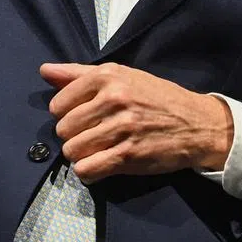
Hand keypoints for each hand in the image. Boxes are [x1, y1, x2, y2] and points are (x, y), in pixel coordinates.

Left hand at [42, 62, 232, 183]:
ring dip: (79, 154)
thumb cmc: (155, 96)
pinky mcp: (129, 156)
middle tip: (89, 134)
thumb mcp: (120, 75)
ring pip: (73, 150)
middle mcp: (113, 100)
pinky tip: (98, 164)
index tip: (78, 116)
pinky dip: (88, 171)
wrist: (197, 124)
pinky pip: (88, 169)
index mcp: (107, 77)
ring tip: (94, 149)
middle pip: (63, 128)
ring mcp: (121, 129)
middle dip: (72, 135)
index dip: (64, 113)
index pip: (59, 102)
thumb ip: (78, 73)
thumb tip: (44, 71)